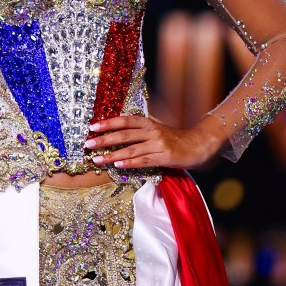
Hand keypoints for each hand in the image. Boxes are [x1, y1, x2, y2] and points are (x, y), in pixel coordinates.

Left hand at [84, 114, 226, 169]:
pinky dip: (129, 163)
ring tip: (97, 159)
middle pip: (124, 135)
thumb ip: (140, 129)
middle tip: (88, 144)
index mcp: (148, 122)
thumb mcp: (157, 128)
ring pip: (130, 149)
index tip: (92, 127)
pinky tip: (117, 165)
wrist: (197, 145)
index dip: (108, 123)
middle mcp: (151, 131)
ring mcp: (157, 144)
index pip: (124, 121)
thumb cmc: (174, 138)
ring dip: (111, 155)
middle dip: (104, 139)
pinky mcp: (163, 157)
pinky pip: (143, 161)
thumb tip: (119, 129)